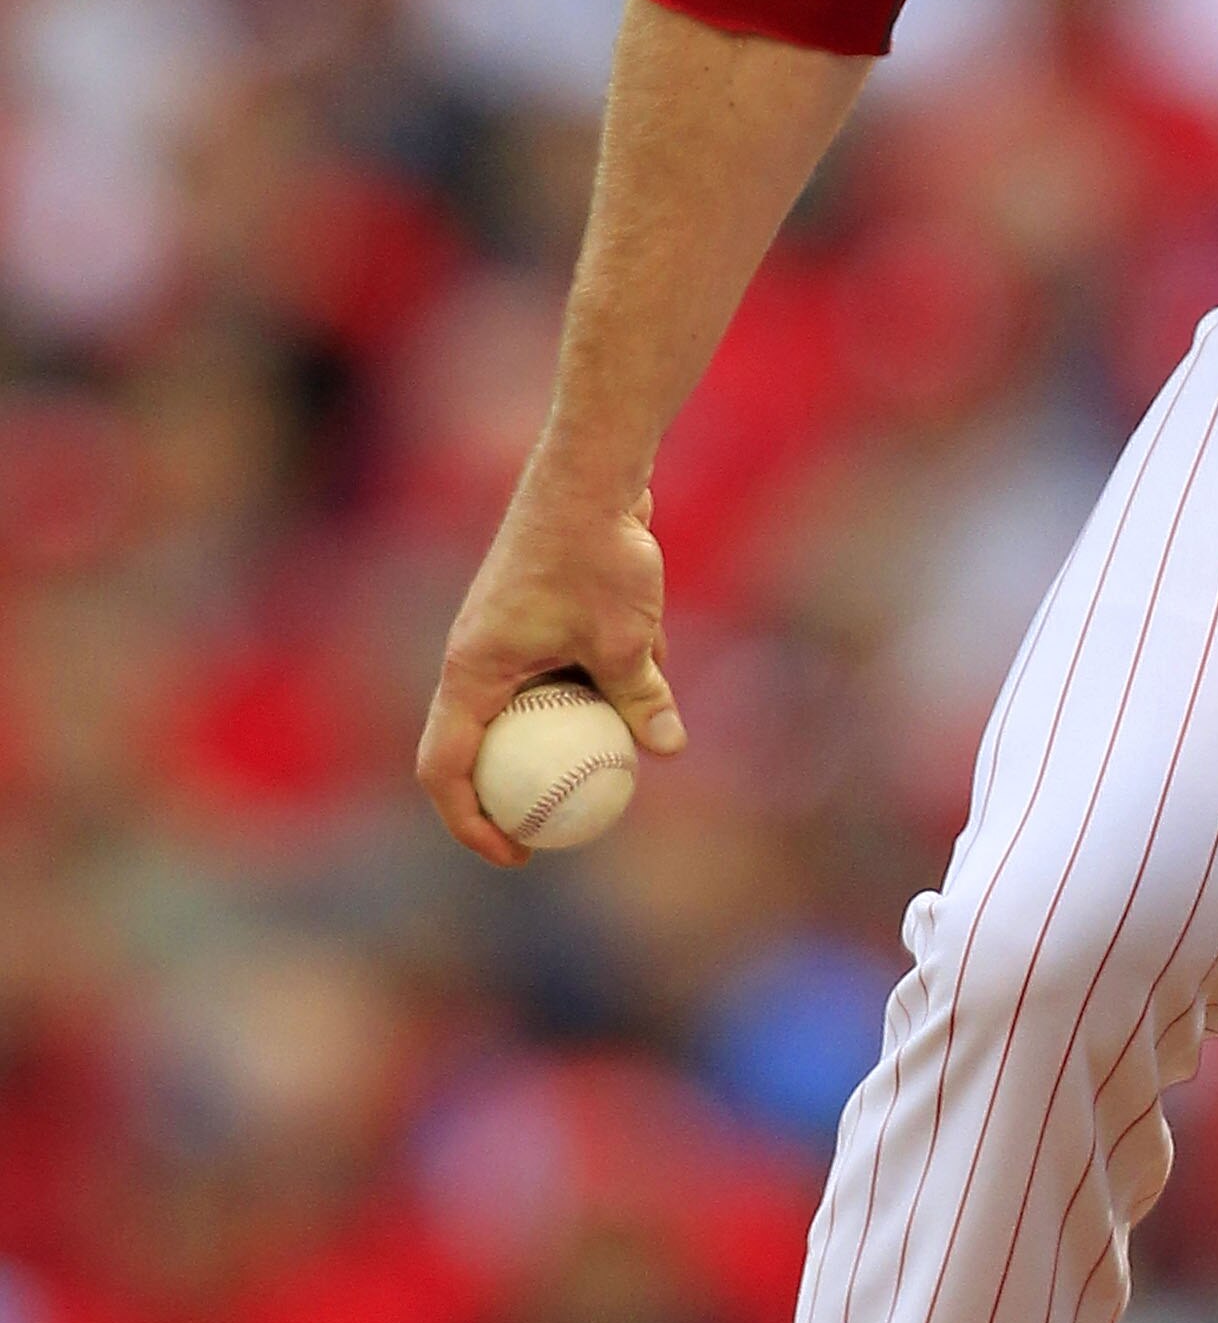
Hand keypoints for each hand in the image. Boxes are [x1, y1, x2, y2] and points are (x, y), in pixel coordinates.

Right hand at [417, 466, 686, 866]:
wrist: (591, 469)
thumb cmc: (597, 553)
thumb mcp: (627, 639)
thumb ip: (640, 697)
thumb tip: (668, 750)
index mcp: (470, 673)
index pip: (444, 770)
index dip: (470, 825)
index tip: (517, 853)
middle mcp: (473, 657)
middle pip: (479, 745)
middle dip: (517, 790)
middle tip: (561, 827)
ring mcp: (500, 635)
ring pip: (527, 703)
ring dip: (572, 723)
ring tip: (622, 744)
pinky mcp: (531, 613)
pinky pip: (555, 665)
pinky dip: (593, 674)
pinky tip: (651, 657)